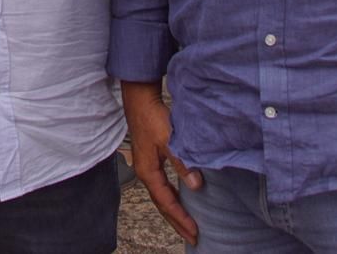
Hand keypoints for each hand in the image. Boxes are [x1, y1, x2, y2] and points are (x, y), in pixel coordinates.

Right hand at [123, 80, 200, 244]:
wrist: (140, 98)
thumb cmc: (152, 118)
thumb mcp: (170, 141)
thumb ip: (182, 163)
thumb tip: (196, 186)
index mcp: (148, 172)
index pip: (166, 203)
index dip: (180, 218)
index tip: (194, 232)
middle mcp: (145, 172)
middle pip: (161, 204)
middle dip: (176, 221)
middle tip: (192, 237)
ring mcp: (146, 166)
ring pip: (161, 195)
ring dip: (174, 210)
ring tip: (186, 223)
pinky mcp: (150, 158)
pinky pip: (161, 185)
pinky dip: (171, 196)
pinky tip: (179, 197)